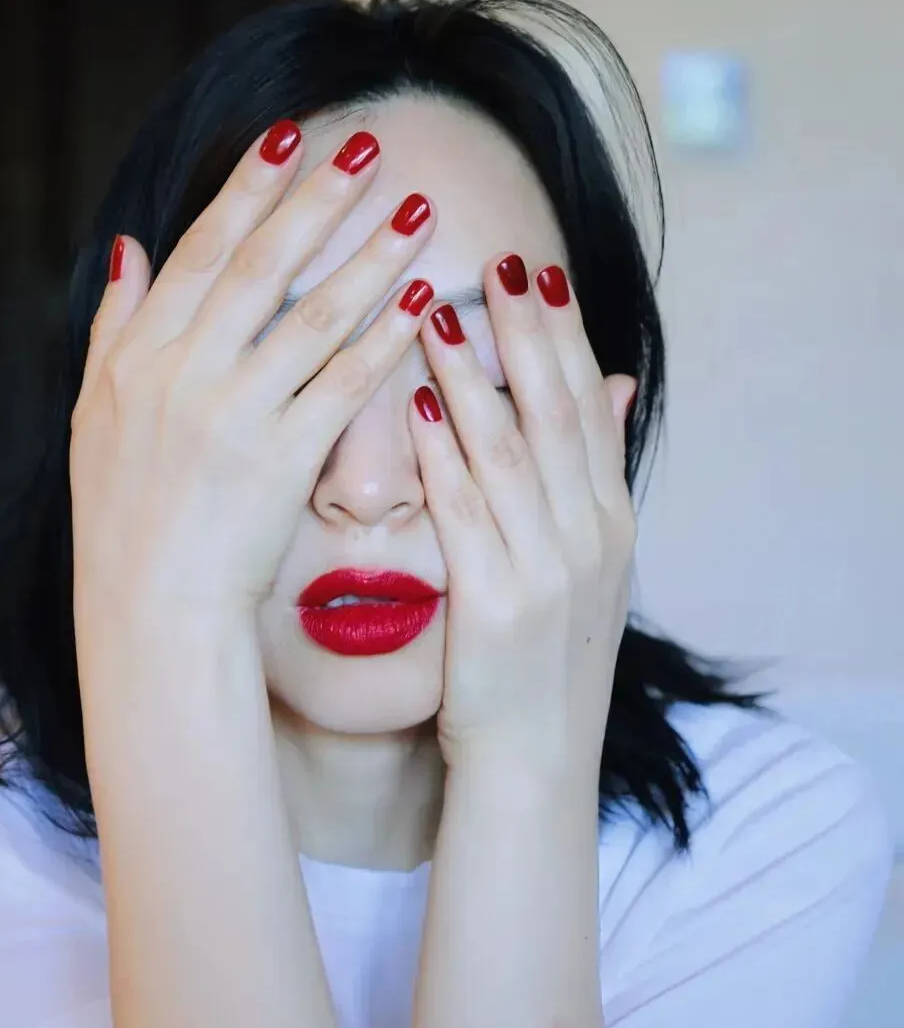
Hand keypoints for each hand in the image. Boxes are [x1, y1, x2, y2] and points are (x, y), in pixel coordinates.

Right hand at [69, 124, 437, 625]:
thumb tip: (129, 245)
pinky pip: (343, 389)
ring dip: (370, 259)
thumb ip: (114, 325)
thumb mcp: (92, 412)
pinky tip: (424, 306)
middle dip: (319, 200)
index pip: (201, 250)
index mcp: (139, 355)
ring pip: (312, 318)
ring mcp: (233, 416)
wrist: (149, 610)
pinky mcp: (280, 463)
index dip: (247, 187)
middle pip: (262, 267)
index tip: (288, 132)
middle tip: (372, 146)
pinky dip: (384, 343)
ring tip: (419, 213)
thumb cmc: (122, 515)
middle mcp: (183, 374)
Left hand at [408, 256, 637, 773]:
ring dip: (474, 377)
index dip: (564, 338)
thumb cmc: (543, 663)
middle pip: (557, 413)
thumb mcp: (587, 570)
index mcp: (609, 522)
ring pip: (511, 451)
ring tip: (438, 312)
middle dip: (529, 334)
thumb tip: (610, 390)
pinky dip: (445, 455)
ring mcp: (550, 570)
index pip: (588, 408)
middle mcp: (590, 536)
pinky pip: (468, 512)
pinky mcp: (499, 605)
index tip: (537, 274)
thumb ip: (590, 481)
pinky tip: (416, 406)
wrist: (535, 765)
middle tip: (501, 262)